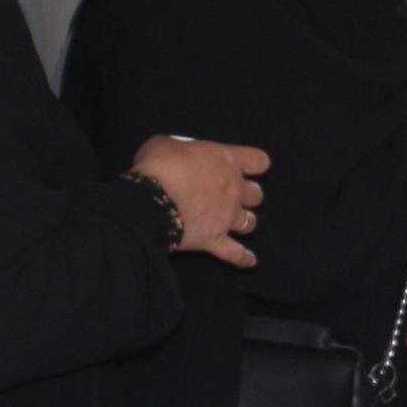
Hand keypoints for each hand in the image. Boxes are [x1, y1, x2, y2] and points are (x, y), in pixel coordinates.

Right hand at [130, 136, 269, 268]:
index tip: (248, 167)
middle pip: (257, 195)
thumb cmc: (158, 165)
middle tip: (233, 196)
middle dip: (248, 196)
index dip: (255, 164)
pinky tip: (249, 262)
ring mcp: (227, 217)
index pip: (259, 161)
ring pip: (250, 222)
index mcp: (227, 160)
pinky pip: (236, 254)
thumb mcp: (164, 144)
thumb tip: (172, 157)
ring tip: (235, 223)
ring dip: (245, 222)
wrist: (147, 200)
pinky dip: (243, 258)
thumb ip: (178, 150)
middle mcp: (234, 189)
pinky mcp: (215, 240)